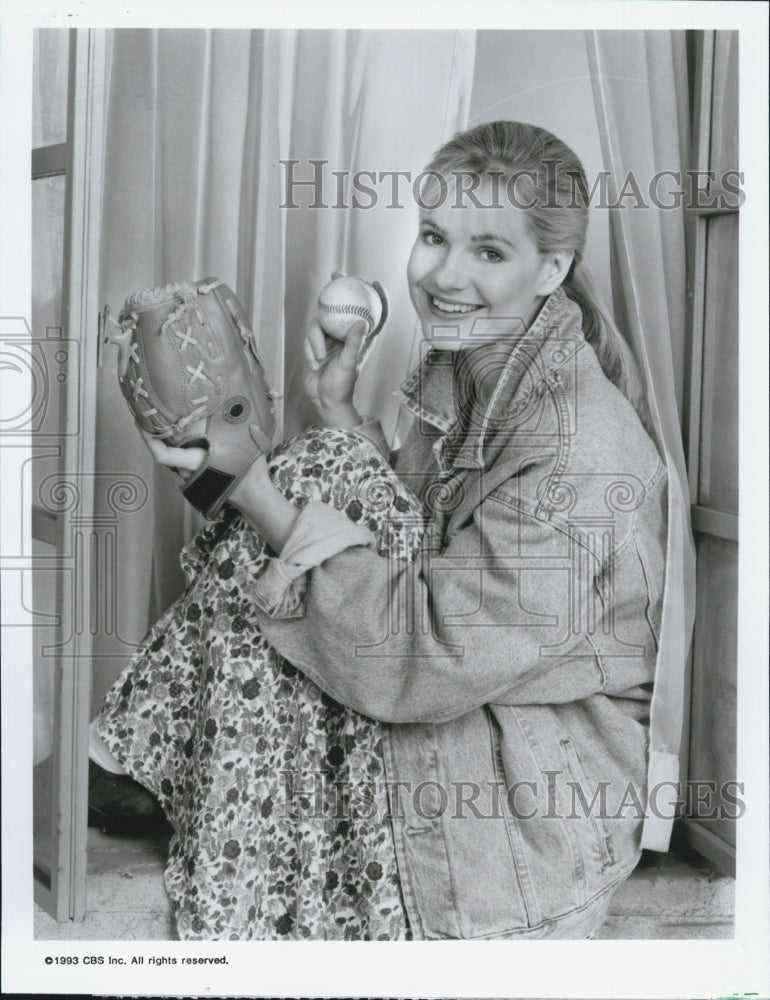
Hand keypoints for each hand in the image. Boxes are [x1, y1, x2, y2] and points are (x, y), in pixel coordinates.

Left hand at [138, 424, 295, 548]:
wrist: (252, 494)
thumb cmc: (248, 472)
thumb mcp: (249, 446)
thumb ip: (247, 431)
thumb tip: (244, 414)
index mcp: (196, 462)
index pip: (163, 455)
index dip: (148, 440)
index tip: (140, 422)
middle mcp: (187, 470)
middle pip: (164, 452)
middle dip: (156, 434)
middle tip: (151, 412)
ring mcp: (188, 475)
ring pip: (172, 456)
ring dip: (168, 440)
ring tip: (166, 419)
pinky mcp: (192, 477)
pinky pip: (179, 459)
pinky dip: (177, 447)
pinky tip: (182, 433)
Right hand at [303, 318, 365, 427]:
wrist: (325, 402)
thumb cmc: (342, 386)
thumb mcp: (348, 363)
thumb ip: (354, 342)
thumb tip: (362, 323)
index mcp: (350, 341)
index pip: (343, 318)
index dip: (337, 313)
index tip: (333, 311)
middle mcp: (337, 340)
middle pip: (323, 322)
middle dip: (318, 337)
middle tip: (321, 353)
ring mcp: (324, 345)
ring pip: (312, 333)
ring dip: (313, 347)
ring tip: (319, 362)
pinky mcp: (313, 352)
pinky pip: (306, 344)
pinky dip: (308, 355)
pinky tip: (314, 367)